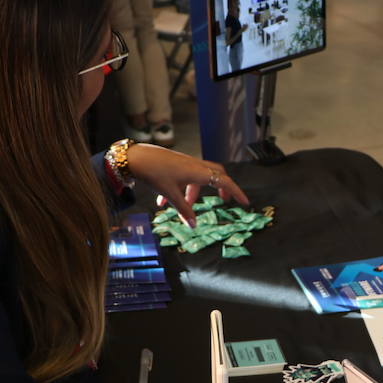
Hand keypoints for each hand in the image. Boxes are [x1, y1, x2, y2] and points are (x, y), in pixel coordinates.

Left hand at [125, 144, 248, 224]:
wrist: (137, 157)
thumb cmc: (155, 172)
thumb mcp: (170, 193)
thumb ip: (184, 210)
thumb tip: (194, 226)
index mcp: (199, 172)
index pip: (225, 182)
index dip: (236, 192)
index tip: (244, 202)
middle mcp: (196, 166)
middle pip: (217, 175)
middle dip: (222, 188)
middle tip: (224, 200)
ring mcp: (186, 163)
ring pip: (199, 178)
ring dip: (195, 193)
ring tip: (186, 207)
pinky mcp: (177, 164)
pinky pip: (186, 177)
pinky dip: (181, 189)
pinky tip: (164, 201)